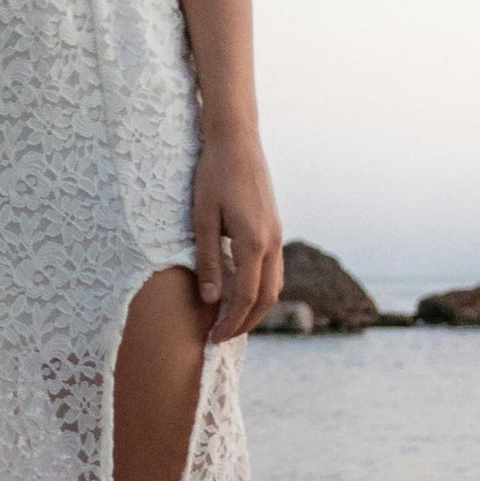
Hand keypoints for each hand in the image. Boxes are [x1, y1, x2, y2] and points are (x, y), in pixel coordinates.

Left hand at [191, 128, 284, 342]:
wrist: (236, 141)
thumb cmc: (213, 175)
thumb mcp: (202, 218)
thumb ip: (208, 260)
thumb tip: (211, 299)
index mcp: (254, 242)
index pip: (246, 297)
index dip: (231, 322)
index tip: (213, 339)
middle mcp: (272, 242)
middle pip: (267, 297)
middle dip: (246, 322)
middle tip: (221, 337)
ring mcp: (277, 234)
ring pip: (275, 284)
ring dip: (256, 307)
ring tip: (231, 320)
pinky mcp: (274, 227)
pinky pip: (274, 268)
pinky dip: (261, 288)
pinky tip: (242, 290)